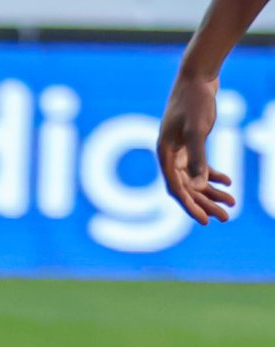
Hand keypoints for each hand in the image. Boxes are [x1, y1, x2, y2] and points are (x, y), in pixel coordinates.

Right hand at [157, 73, 236, 223]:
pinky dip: (214, 175)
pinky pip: (201, 166)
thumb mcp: (197, 129)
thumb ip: (197, 158)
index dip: (191, 206)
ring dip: (212, 193)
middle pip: (187, 188)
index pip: (176, 188)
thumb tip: (198, 186)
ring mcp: (180, 150)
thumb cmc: (194, 101)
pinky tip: (228, 182)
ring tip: (231, 205)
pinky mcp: (191, 142)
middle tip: (224, 218)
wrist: (197, 76)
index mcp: (165, 155)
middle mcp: (170, 156)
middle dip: (206, 204)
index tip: (205, 221)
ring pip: (195, 179)